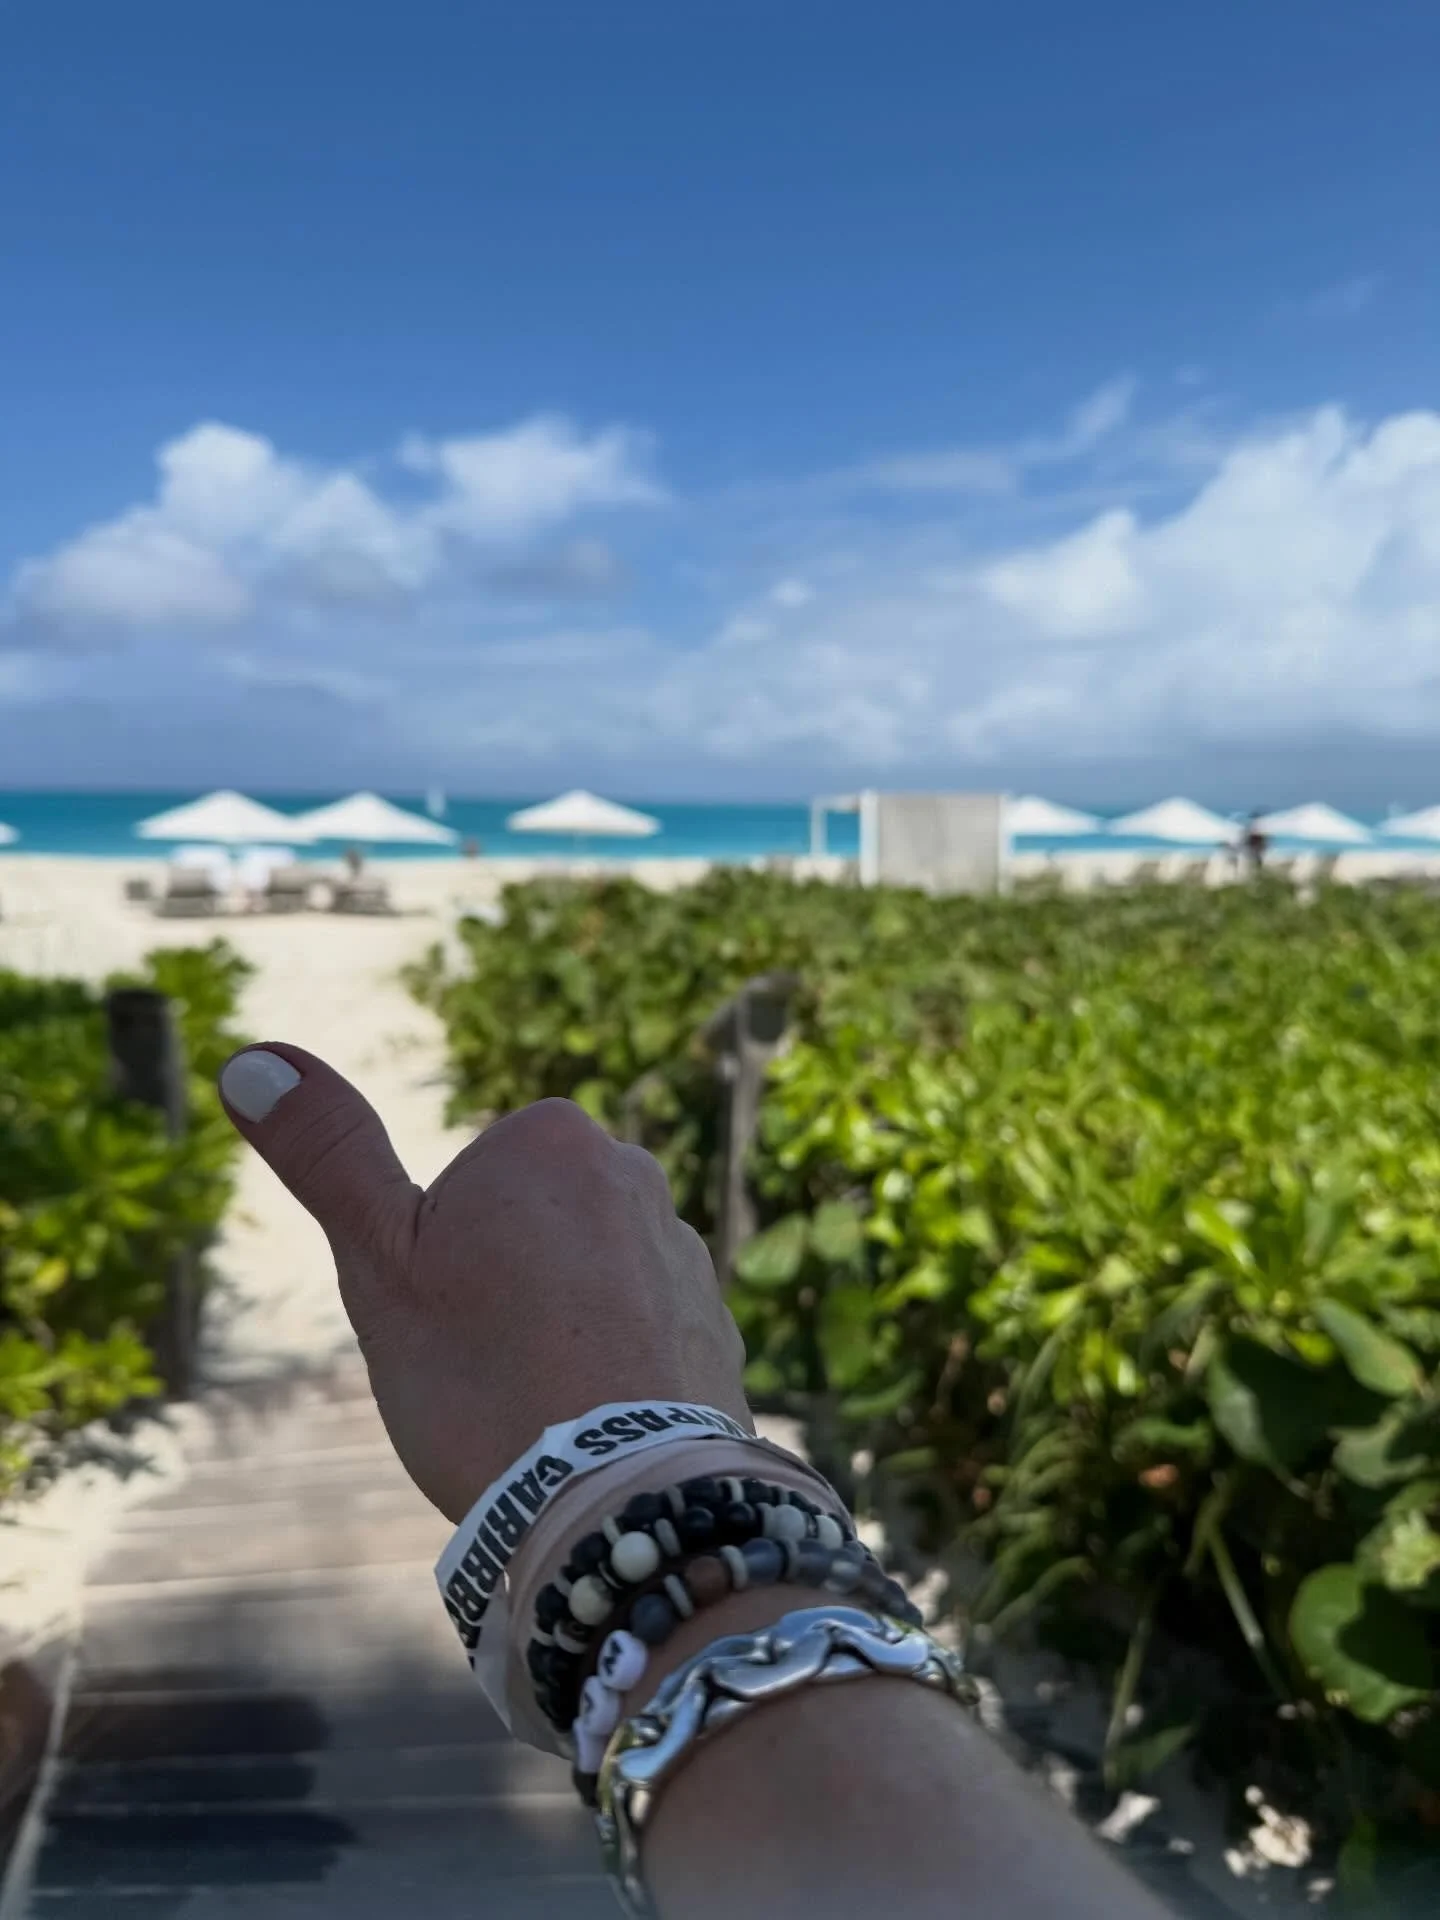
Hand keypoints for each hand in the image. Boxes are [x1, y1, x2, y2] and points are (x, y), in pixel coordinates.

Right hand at [218, 1046, 751, 1521]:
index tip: (446, 1313)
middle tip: (484, 1365)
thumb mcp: (377, 1259)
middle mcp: (635, 1174)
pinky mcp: (716, 1327)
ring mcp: (686, 1252)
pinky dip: (609, 1375)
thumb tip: (249, 1060)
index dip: (436, 1256)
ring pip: (580, 1285)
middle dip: (499, 1287)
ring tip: (539, 1408)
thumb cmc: (481, 1376)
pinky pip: (636, 1337)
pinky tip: (590, 1434)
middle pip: (526, 1227)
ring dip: (556, 1333)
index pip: (466, 1183)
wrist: (614, 1502)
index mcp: (551, 1138)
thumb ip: (325, 1152)